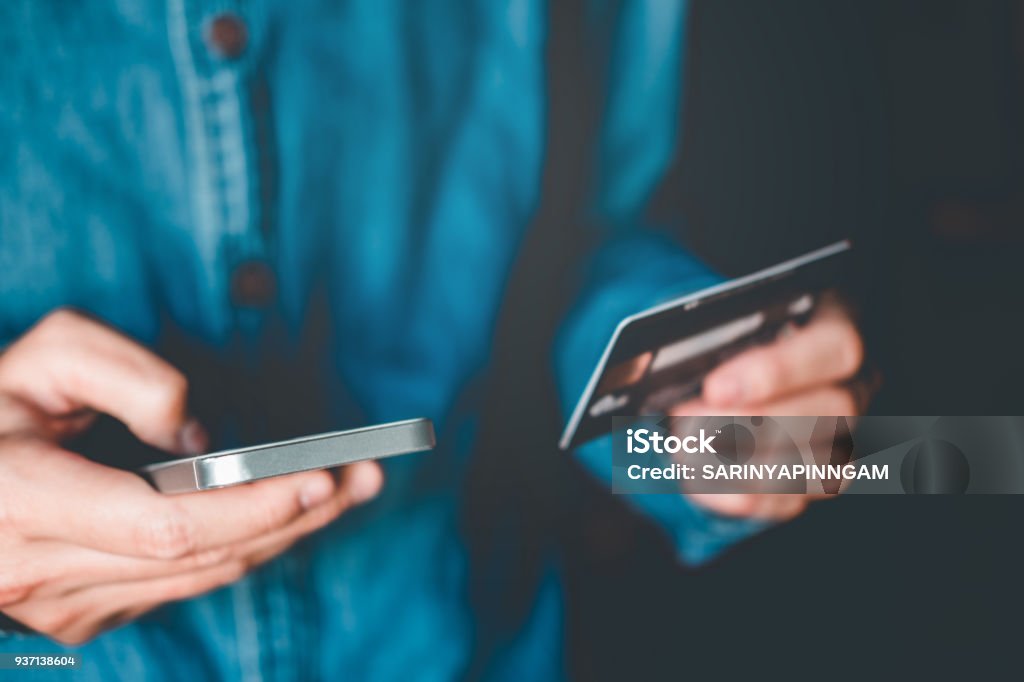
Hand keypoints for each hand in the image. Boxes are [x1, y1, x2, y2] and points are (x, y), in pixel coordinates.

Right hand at [0, 310, 382, 643]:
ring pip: (205, 577)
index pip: (166, 524)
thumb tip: (196, 438)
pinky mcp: (86, 616)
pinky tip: (290, 514)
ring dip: (286, 534)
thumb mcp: (41, 358)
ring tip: (349, 489)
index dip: (252, 507)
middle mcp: (44, 571)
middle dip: (297, 515)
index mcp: (24, 501)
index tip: (321, 475)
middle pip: (204, 555)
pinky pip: (186, 583)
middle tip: (366, 475)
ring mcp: (66, 606)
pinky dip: (247, 547)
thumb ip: (123, 376)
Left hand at [671, 296, 865, 519]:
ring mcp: (847, 437)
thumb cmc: (735, 340)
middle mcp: (856, 385)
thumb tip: (656, 362)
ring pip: (816, 465)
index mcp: (838, 328)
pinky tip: (697, 479)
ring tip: (684, 451)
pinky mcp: (823, 480)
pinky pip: (791, 500)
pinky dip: (738, 495)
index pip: (834, 349)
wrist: (739, 376)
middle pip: (830, 412)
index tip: (716, 389)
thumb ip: (711, 337)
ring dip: (742, 466)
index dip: (777, 371)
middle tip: (687, 424)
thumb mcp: (726, 324)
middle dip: (750, 424)